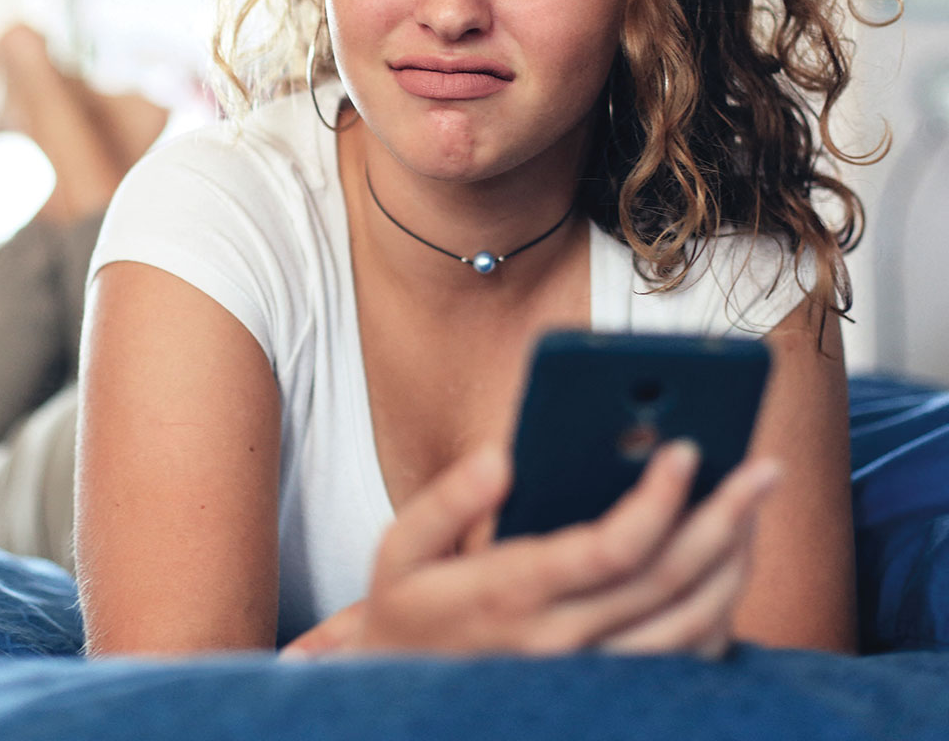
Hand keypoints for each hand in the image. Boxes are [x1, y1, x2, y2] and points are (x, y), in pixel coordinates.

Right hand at [335, 440, 778, 657]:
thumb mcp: (398, 551)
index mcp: (511, 595)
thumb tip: (502, 456)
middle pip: (668, 581)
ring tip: (755, 508)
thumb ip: (448, 501)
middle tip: (762, 468)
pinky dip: (722, 614)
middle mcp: (561, 644)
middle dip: (725, 517)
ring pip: (690, 626)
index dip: (657, 499)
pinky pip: (685, 662)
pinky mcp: (610, 696)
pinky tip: (731, 567)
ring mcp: (591, 678)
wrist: (405, 712)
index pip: (609, 549)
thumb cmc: (408, 616)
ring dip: (734, 564)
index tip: (686, 449)